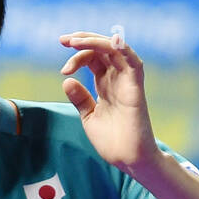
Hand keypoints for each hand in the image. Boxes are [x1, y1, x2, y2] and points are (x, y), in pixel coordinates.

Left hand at [58, 31, 162, 176]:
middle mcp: (117, 79)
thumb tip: (67, 80)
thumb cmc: (112, 141)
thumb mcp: (89, 116)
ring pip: (115, 50)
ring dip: (95, 41)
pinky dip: (122, 48)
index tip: (62, 68)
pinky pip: (132, 62)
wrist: (127, 159)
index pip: (93, 58)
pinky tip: (109, 41)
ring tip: (74, 41)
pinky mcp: (135, 88)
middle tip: (63, 40)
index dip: (77, 55)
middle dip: (83, 40)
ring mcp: (127, 82)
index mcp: (106, 84)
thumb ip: (80, 98)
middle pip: (102, 49)